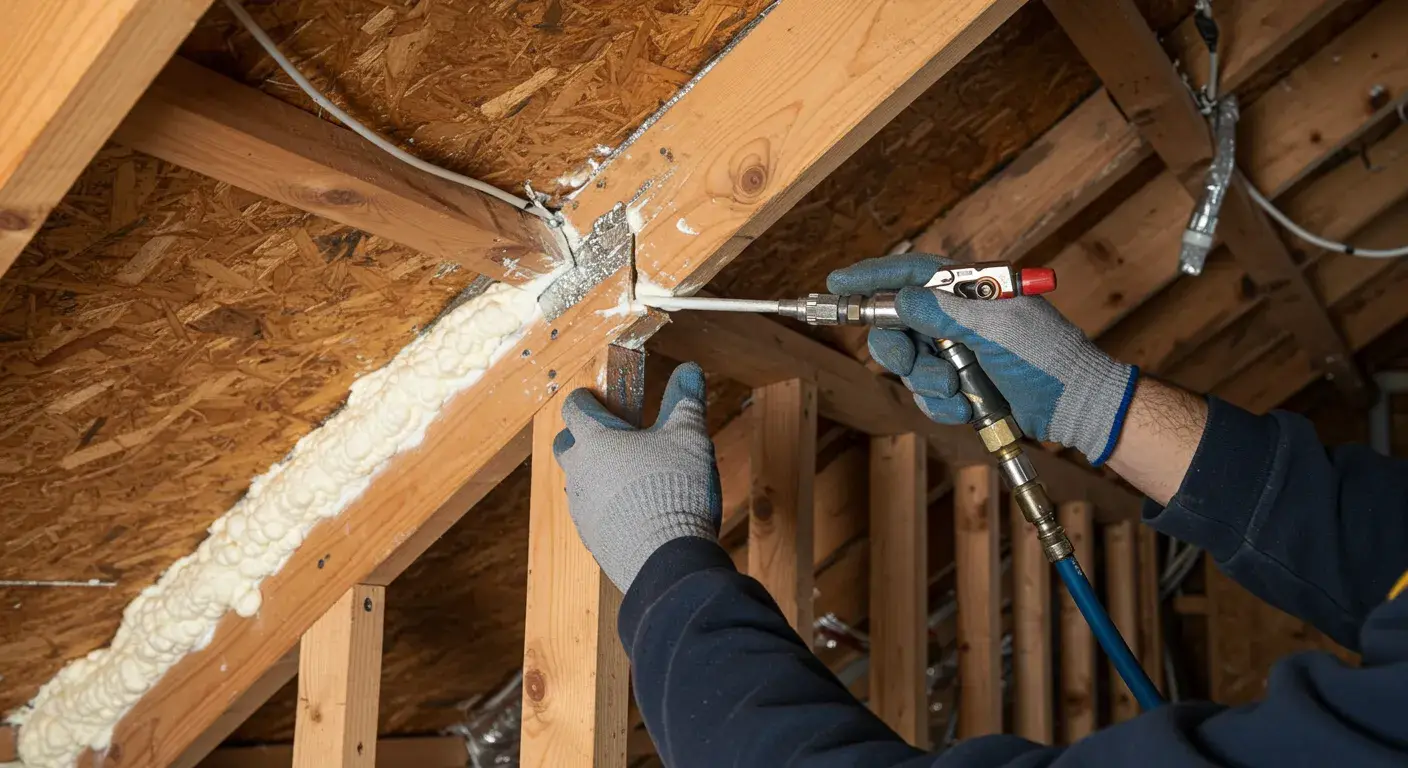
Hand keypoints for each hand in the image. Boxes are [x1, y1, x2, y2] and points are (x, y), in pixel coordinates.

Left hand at [553, 362, 721, 592]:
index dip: (587, 398)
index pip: (574, 406)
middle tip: (615, 436)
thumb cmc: (674, 488)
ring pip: (578, 480)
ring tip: (630, 476)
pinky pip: (591, 512)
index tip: (602, 397)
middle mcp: (578, 472)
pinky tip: (634, 511)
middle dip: (582, 435)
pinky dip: (606, 505)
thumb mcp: (689, 436)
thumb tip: (689, 369)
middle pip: (566, 443)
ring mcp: (581, 508)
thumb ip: (685, 400)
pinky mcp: (590, 538)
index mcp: (595, 440)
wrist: (667, 559)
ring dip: (596, 473)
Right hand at [828, 253, 1137, 464]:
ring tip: (959, 389)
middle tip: (910, 360)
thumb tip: (900, 298)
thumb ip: (944, 311)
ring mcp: (958, 351)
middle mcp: (958, 317)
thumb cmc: (1045, 355)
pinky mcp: (960, 384)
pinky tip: (966, 407)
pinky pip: (926, 394)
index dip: (872, 277)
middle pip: (896, 323)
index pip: (910, 274)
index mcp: (968, 290)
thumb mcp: (995, 327)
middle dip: (898, 348)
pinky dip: (941, 405)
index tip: (838, 284)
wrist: (1075, 403)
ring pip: (909, 364)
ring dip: (928, 382)